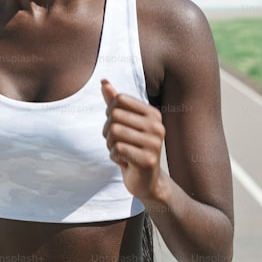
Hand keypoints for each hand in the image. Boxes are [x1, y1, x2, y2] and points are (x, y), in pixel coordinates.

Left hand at [100, 79, 165, 202]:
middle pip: (114, 116)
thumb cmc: (132, 148)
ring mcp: (154, 143)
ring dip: (110, 145)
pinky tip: (124, 162)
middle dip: (107, 131)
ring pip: (114, 132)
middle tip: (117, 143)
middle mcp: (157, 126)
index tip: (117, 126)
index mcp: (153, 113)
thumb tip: (103, 81)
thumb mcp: (124, 123)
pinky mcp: (148, 160)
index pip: (119, 100)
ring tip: (120, 152)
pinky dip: (114, 156)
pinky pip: (117, 149)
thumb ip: (114, 102)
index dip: (109, 113)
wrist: (146, 180)